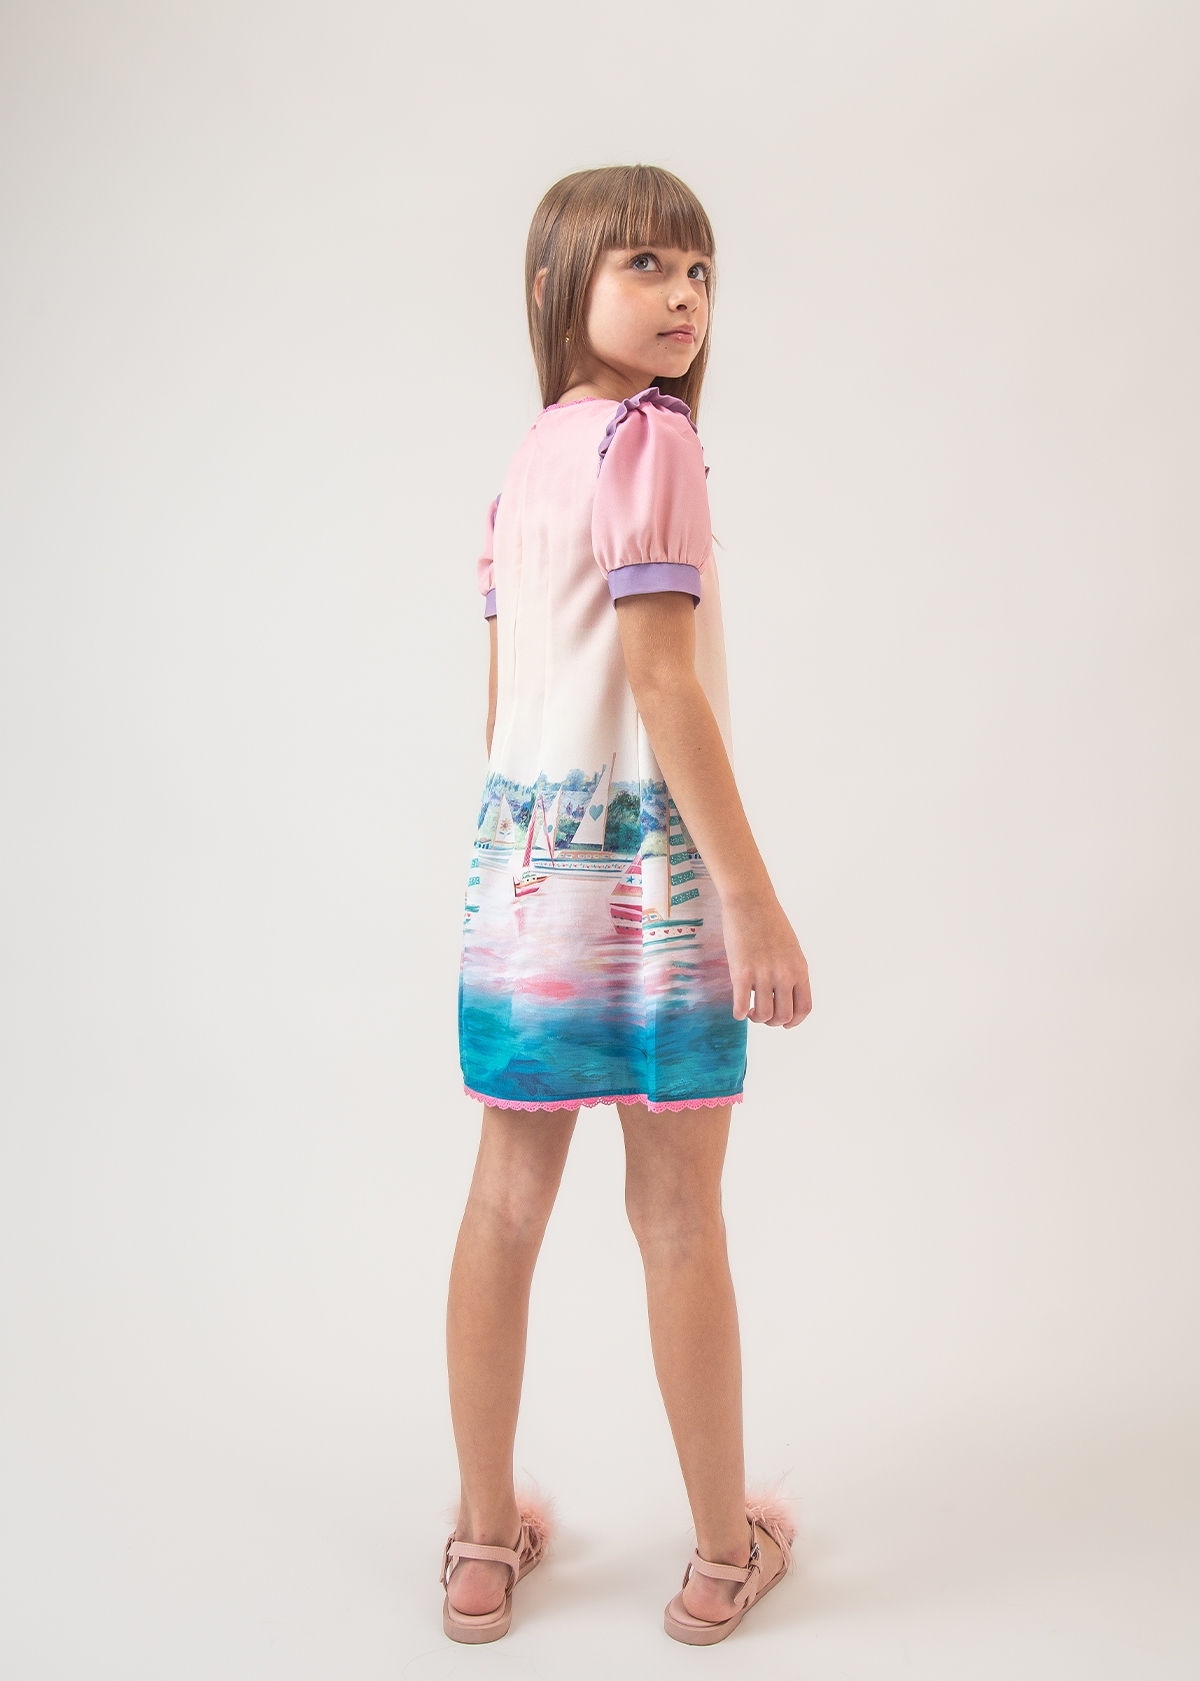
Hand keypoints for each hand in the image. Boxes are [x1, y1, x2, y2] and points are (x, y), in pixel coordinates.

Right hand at [722, 893, 811, 1026]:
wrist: (750, 901)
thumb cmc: (769, 921)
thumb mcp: (791, 949)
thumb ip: (790, 972)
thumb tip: (782, 994)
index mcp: (799, 969)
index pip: (804, 1008)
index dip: (794, 1021)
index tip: (784, 1023)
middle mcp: (784, 975)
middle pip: (783, 1016)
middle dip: (772, 1022)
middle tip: (762, 1015)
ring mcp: (763, 975)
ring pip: (763, 1014)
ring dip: (755, 1018)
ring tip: (749, 1010)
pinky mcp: (741, 972)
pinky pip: (741, 1004)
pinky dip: (739, 1013)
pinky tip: (737, 1009)